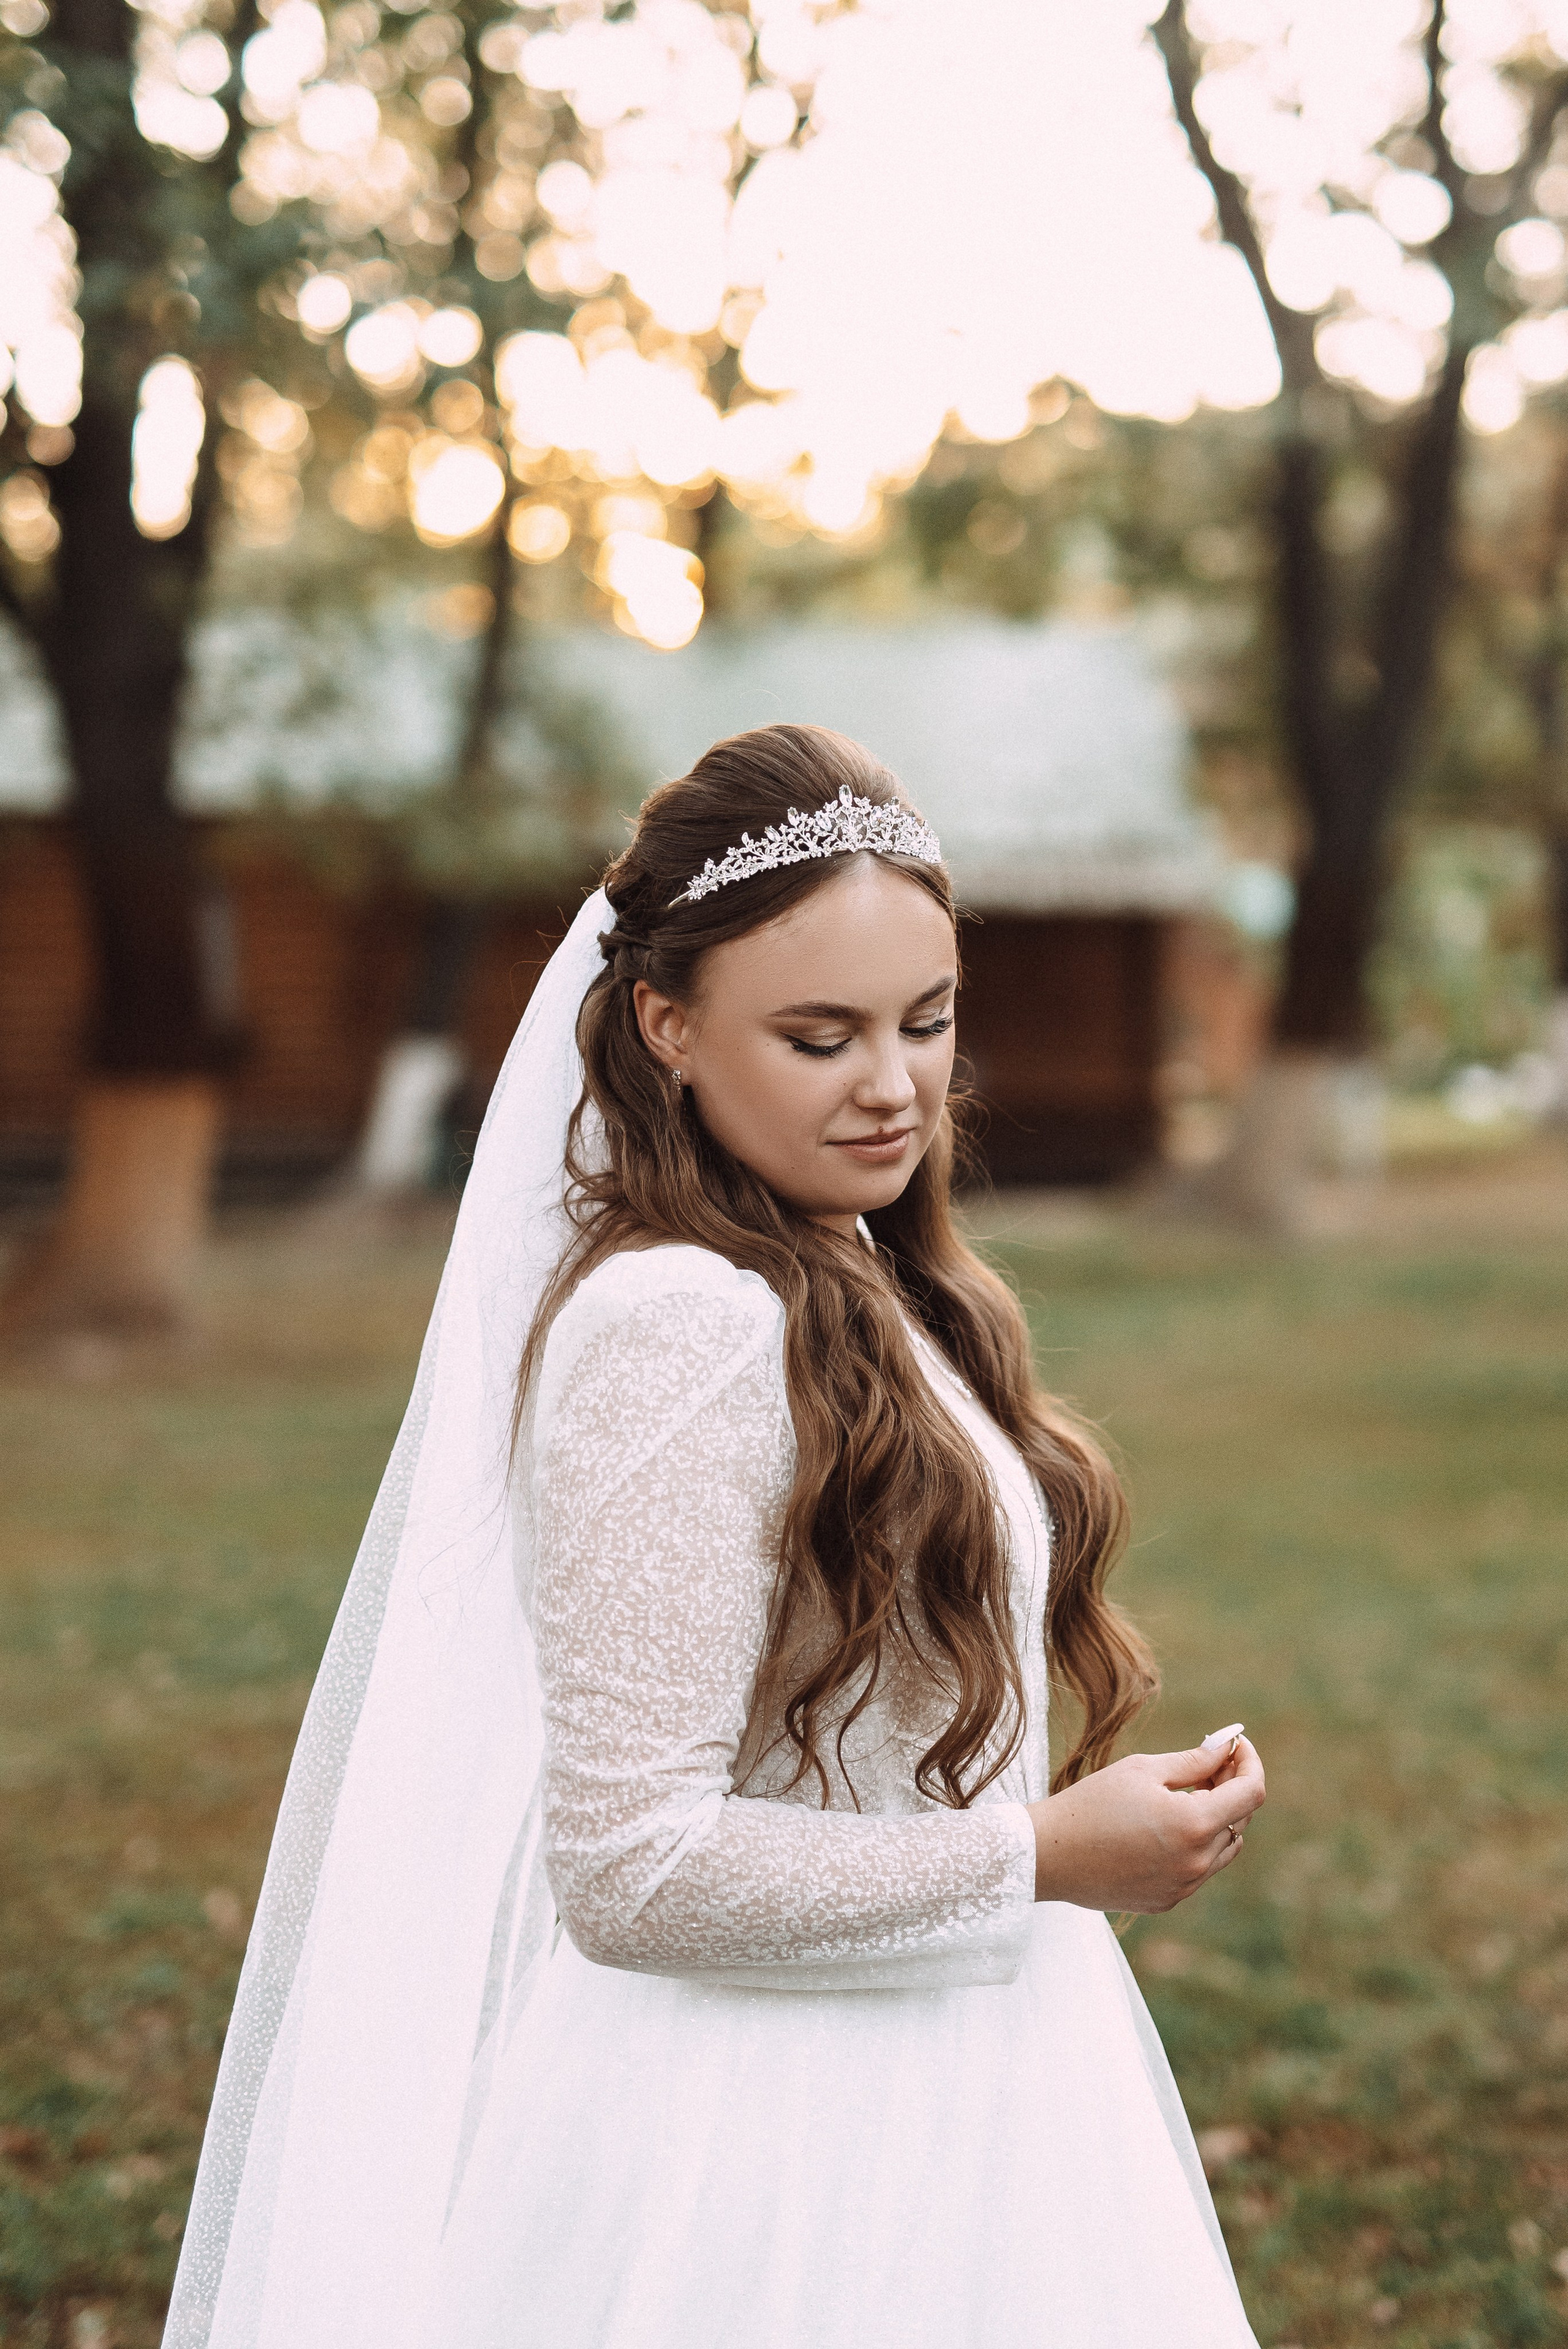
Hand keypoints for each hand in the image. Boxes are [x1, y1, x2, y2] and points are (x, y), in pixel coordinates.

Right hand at [1026, 1733, 1264, 1913]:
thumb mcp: (1143, 1770)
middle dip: (1232, 1786)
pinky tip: (1166, 1826)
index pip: (1252, 1792)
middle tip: (1208, 1761)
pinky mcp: (1168, 1901)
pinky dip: (1196, 1844)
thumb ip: (1194, 1760)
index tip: (1236, 1744)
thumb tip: (1229, 1745)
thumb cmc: (1092, 1803)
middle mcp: (1197, 1862)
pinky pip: (1199, 1870)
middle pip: (1240, 1819)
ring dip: (1217, 1818)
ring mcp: (1184, 1887)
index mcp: (1193, 1824)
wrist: (1049, 1855)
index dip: (1250, 1763)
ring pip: (1225, 1848)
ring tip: (1187, 1793)